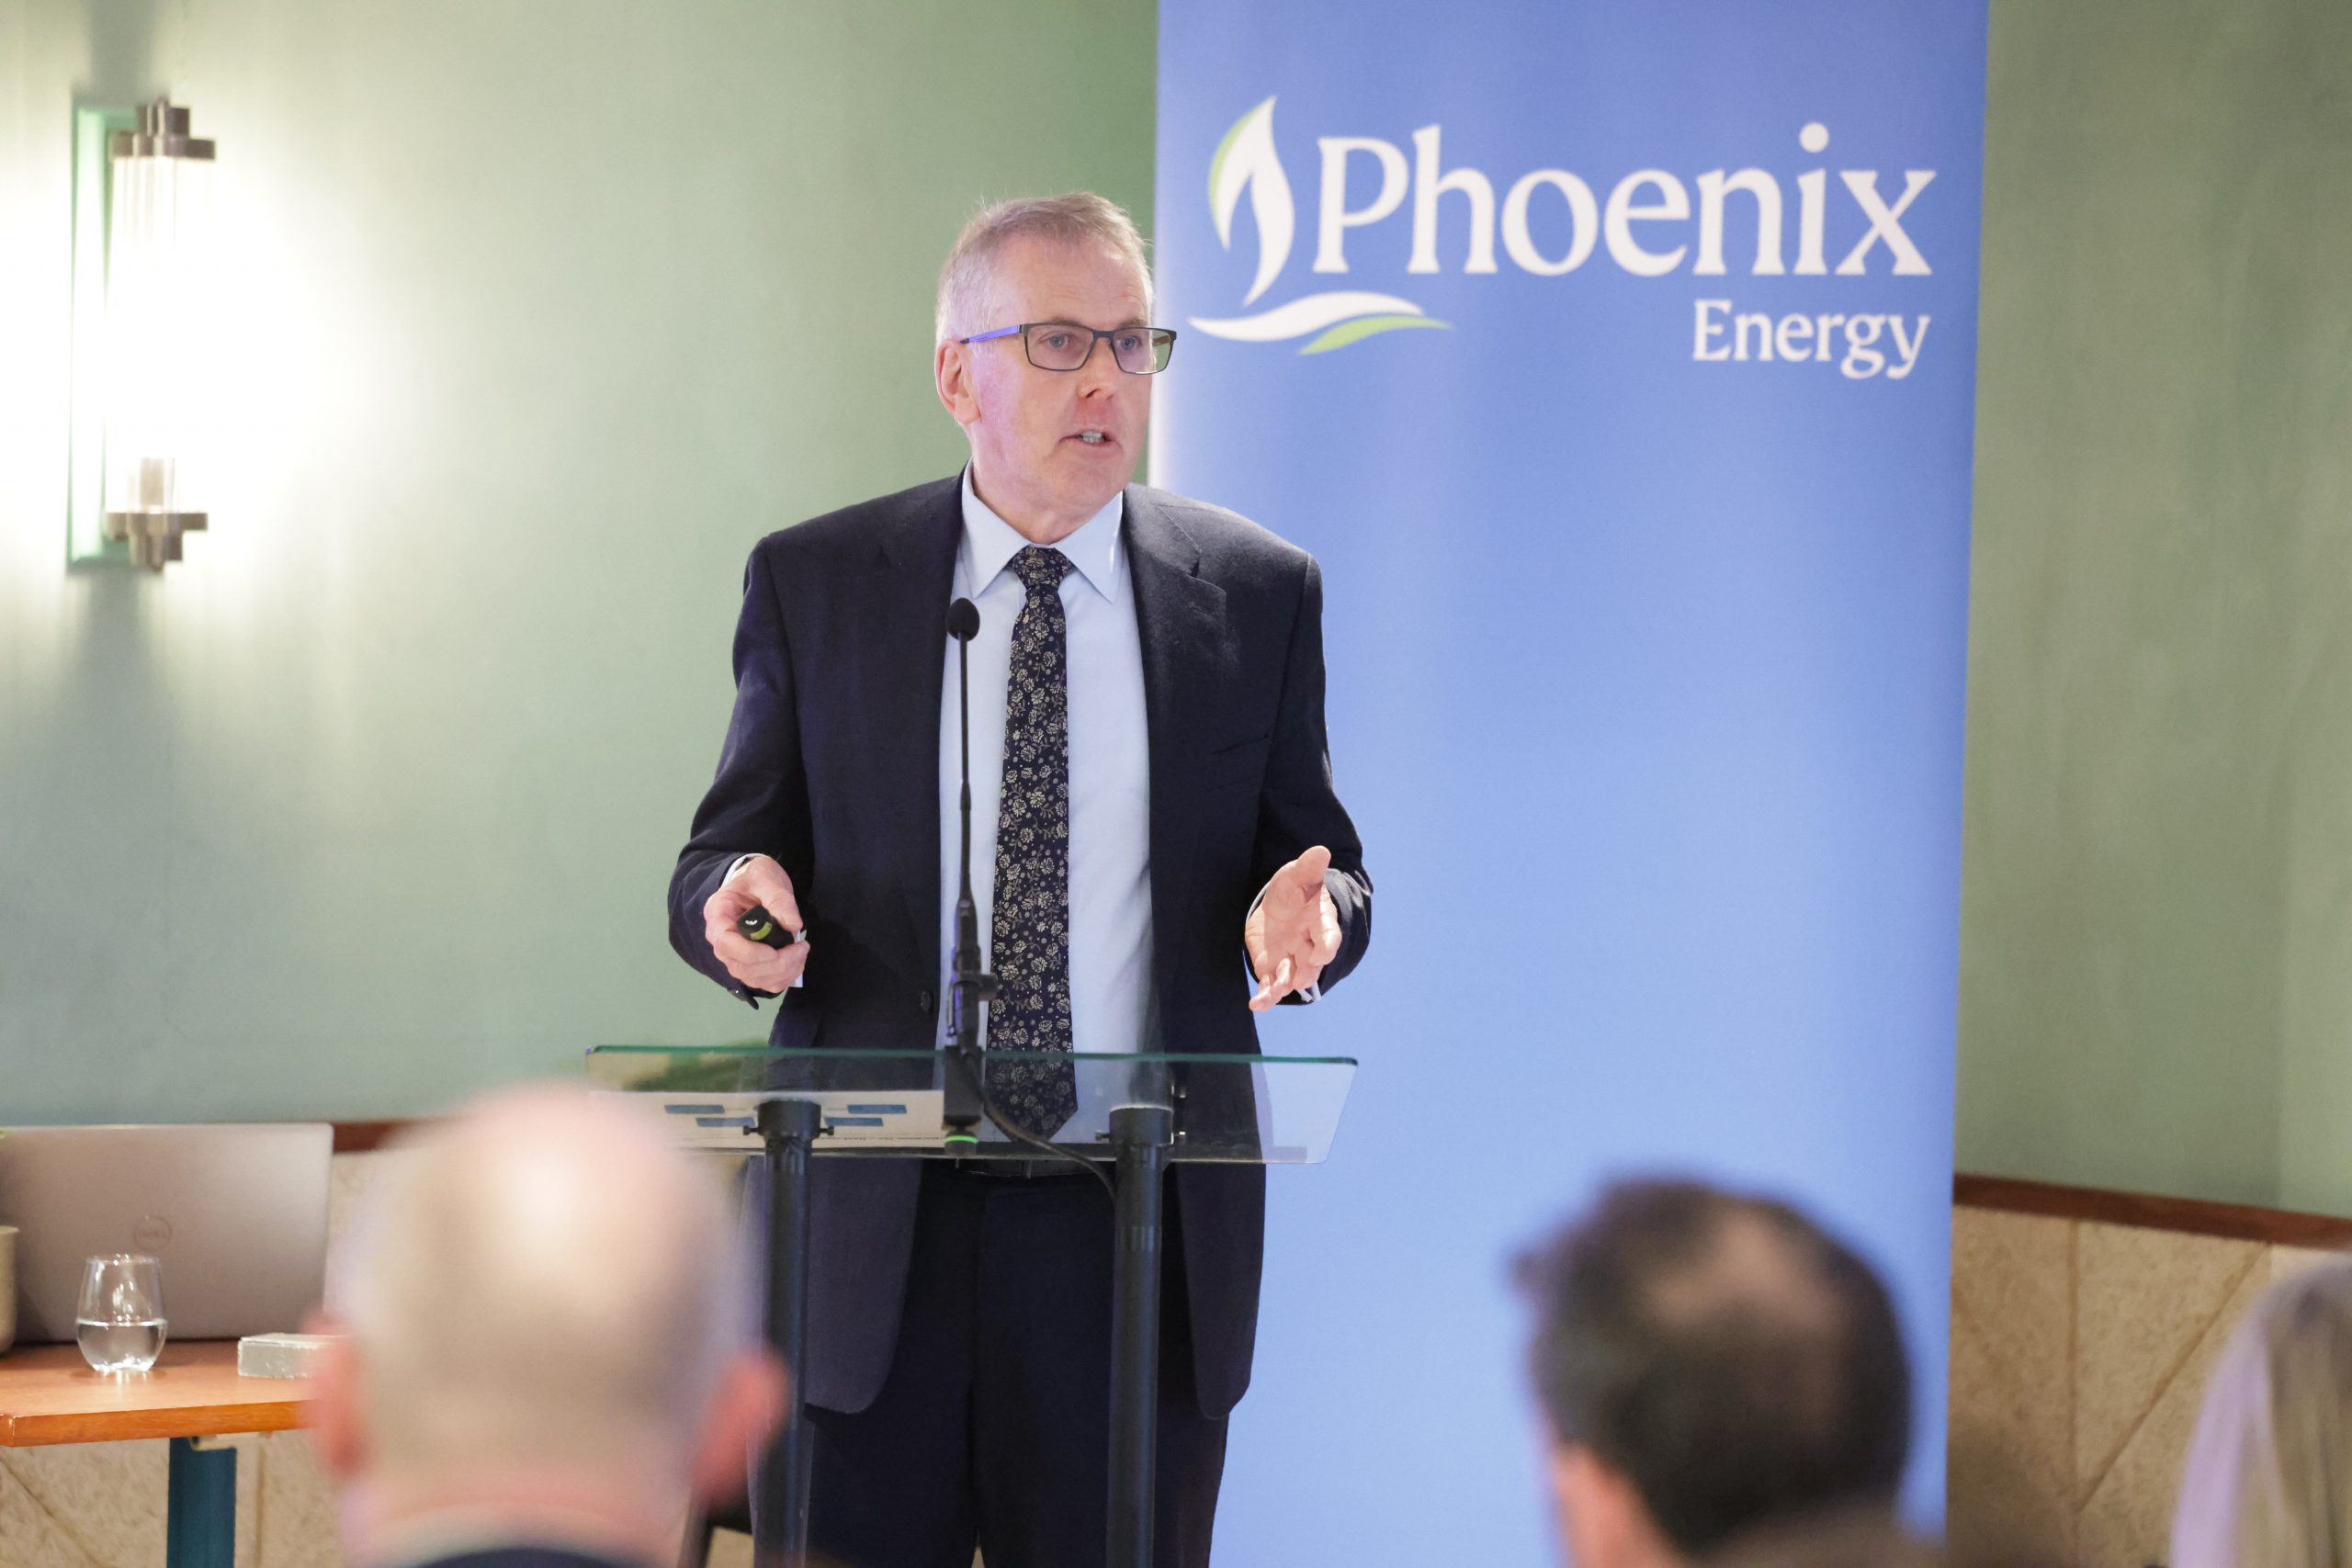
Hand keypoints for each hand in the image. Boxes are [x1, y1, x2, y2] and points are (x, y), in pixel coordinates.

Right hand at [703, 855, 809, 994]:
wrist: (755, 883)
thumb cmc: (756, 878)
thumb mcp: (766, 877)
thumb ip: (779, 899)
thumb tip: (793, 925)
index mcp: (718, 915)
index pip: (726, 944)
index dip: (752, 953)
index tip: (778, 950)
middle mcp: (720, 940)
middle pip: (741, 967)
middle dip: (775, 965)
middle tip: (802, 948)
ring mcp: (733, 955)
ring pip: (752, 979)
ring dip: (781, 973)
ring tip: (801, 953)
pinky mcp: (748, 963)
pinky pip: (761, 981)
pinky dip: (781, 978)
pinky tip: (796, 963)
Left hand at [1245, 845, 1341, 1011]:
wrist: (1278, 905)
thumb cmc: (1294, 889)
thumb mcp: (1297, 876)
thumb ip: (1308, 869)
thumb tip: (1321, 850)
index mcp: (1320, 923)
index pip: (1329, 936)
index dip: (1327, 945)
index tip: (1324, 953)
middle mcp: (1309, 946)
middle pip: (1312, 964)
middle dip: (1307, 971)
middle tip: (1300, 977)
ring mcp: (1291, 959)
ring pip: (1292, 978)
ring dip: (1284, 985)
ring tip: (1275, 990)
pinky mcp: (1272, 968)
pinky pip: (1270, 986)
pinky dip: (1265, 997)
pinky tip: (1256, 1003)